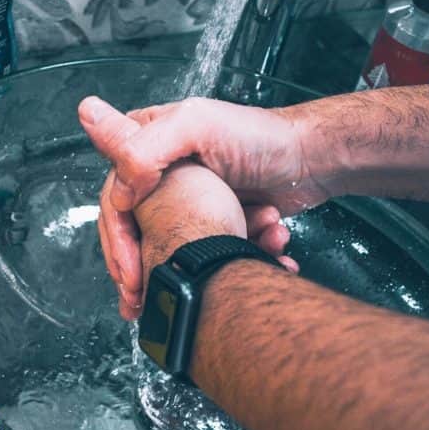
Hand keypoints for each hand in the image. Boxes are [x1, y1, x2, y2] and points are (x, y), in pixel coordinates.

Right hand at [79, 96, 329, 311]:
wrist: (313, 158)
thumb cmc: (258, 137)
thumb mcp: (195, 127)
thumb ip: (144, 149)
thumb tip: (114, 186)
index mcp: (148, 144)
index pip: (116, 199)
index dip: (118, 241)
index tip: (129, 276)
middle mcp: (165, 173)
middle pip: (139, 231)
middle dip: (148, 269)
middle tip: (149, 302)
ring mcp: (193, 199)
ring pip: (175, 246)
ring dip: (202, 263)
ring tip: (223, 279)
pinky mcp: (221, 219)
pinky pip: (212, 249)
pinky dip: (234, 257)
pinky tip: (257, 255)